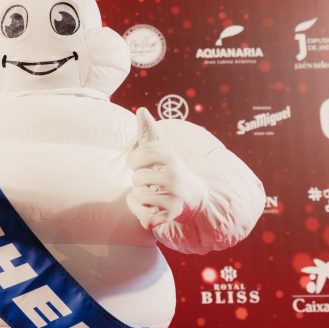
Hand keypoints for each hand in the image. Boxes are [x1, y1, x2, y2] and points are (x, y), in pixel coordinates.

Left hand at [126, 108, 203, 229]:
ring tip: (150, 191)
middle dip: (138, 180)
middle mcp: (174, 176)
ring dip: (138, 195)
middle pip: (136, 178)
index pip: (137, 157)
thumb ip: (148, 132)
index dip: (134, 161)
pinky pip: (143, 216)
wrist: (194, 195)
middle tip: (149, 180)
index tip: (141, 163)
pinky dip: (138, 211)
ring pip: (138, 196)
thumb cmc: (169, 169)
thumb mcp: (162, 150)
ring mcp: (174, 197)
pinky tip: (143, 205)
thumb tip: (140, 110)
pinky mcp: (171, 215)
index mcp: (170, 156)